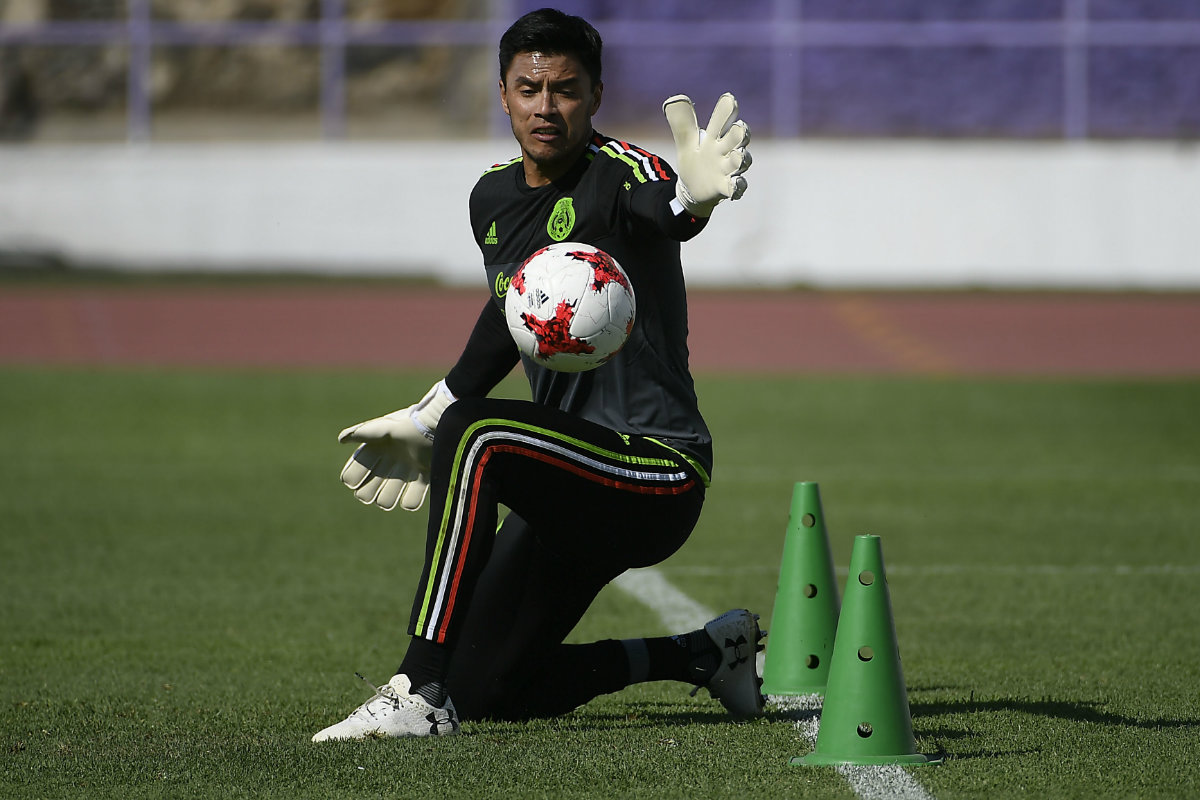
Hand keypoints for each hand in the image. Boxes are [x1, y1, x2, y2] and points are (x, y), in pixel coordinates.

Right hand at [337, 380, 454, 511]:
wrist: (433, 428)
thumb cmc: (405, 425)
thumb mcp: (380, 428)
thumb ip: (360, 433)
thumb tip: (341, 439)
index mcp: (374, 451)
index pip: (355, 472)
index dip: (352, 478)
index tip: (353, 481)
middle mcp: (387, 464)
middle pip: (367, 491)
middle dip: (367, 493)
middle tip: (372, 492)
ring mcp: (405, 473)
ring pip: (387, 499)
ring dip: (386, 499)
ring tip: (388, 497)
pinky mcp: (423, 478)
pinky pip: (411, 501)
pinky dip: (410, 502)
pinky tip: (409, 497)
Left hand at [663, 93, 751, 216]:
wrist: (693, 190)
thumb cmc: (694, 162)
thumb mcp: (686, 143)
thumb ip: (681, 123)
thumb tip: (672, 100)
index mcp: (714, 138)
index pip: (722, 120)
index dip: (726, 110)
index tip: (729, 98)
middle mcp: (725, 151)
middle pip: (737, 138)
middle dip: (740, 133)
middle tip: (739, 127)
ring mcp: (727, 169)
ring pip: (740, 161)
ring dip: (740, 158)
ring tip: (738, 155)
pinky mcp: (725, 187)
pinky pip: (737, 186)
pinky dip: (738, 185)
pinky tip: (736, 183)